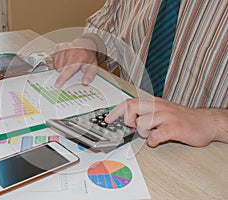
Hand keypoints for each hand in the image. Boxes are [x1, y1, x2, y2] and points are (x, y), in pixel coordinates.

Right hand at [53, 38, 97, 87]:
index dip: (63, 77)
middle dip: (66, 72)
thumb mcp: (93, 66)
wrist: (85, 44)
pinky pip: (54, 60)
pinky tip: (65, 60)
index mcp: (81, 55)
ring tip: (70, 64)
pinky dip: (59, 63)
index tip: (57, 84)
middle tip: (74, 68)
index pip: (70, 68)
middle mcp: (71, 49)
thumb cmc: (88, 56)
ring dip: (62, 67)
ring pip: (57, 65)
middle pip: (62, 68)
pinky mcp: (59, 46)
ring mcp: (64, 47)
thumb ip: (89, 75)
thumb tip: (85, 82)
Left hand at [105, 97, 227, 146]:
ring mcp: (166, 116)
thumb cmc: (181, 118)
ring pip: (141, 124)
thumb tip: (128, 121)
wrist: (205, 122)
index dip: (115, 111)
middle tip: (134, 126)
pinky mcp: (173, 128)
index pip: (128, 102)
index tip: (107, 119)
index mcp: (153, 102)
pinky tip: (158, 139)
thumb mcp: (161, 110)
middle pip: (131, 108)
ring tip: (152, 133)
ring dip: (143, 133)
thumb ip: (145, 114)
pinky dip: (153, 141)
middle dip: (127, 120)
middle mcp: (158, 106)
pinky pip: (154, 136)